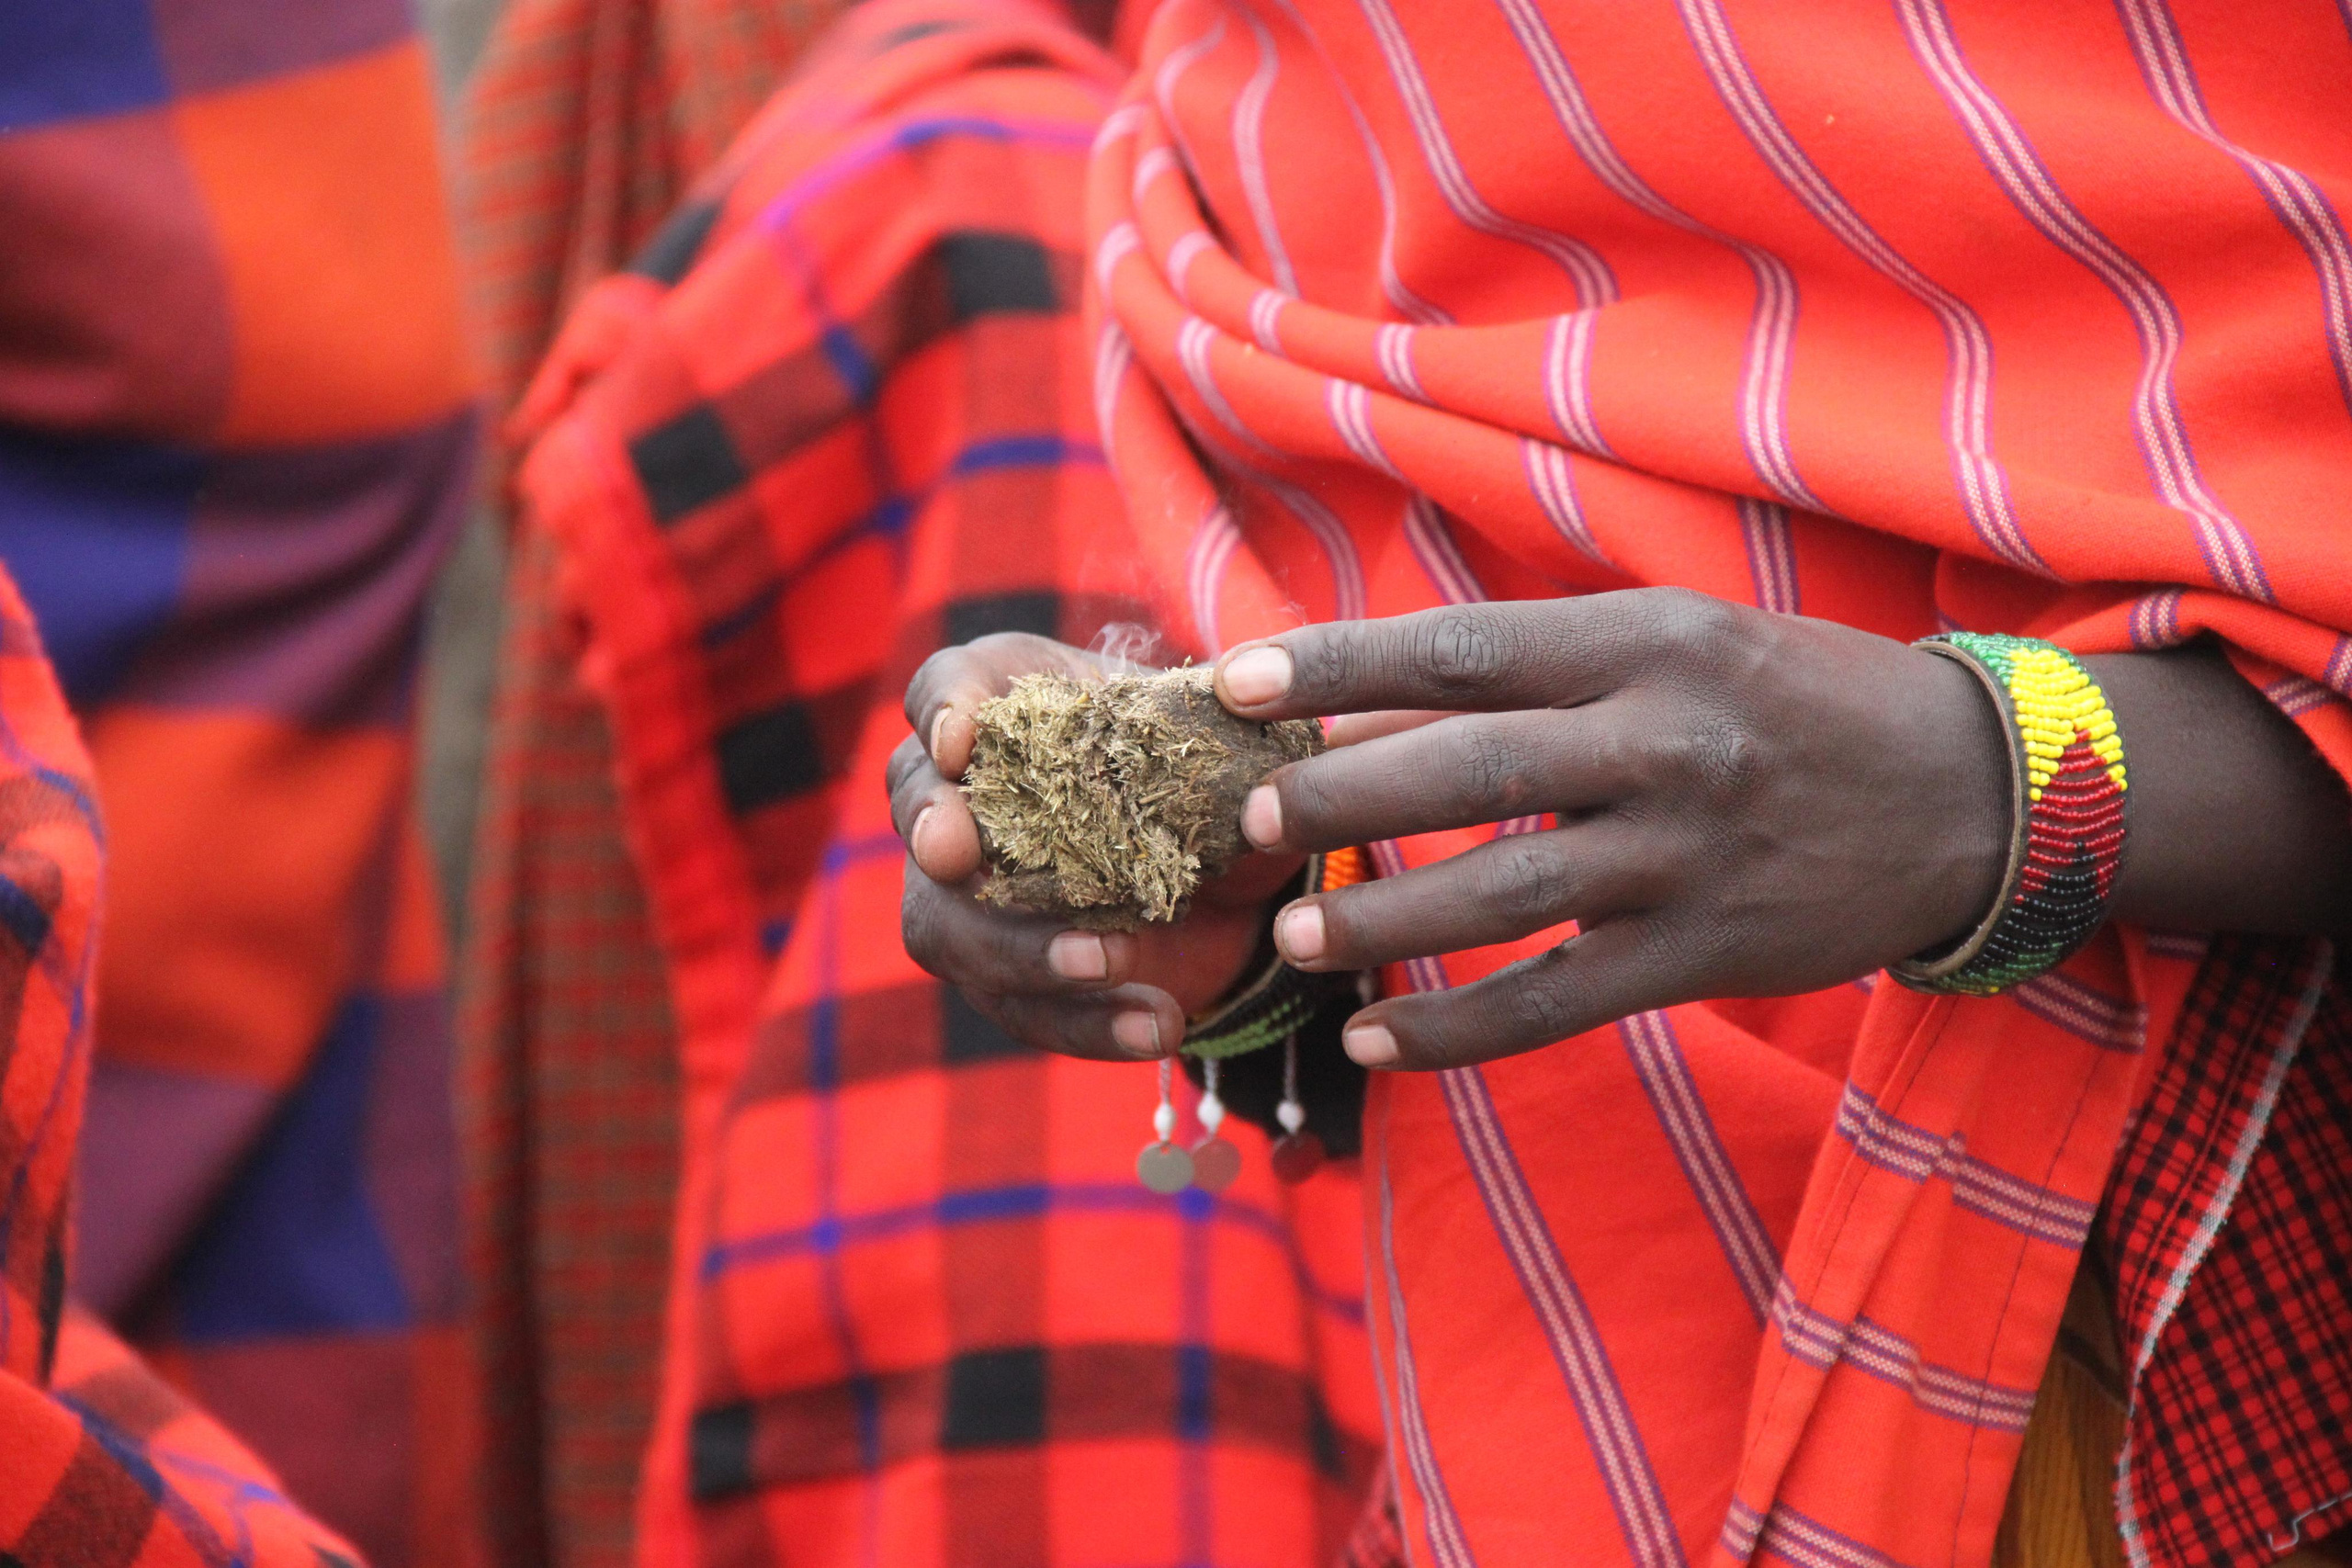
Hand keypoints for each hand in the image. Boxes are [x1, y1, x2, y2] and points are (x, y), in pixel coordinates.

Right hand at [892, 633, 1301, 1059]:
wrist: (1237, 881)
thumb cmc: (1207, 774)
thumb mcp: (1223, 736)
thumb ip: (1226, 716)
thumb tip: (1252, 700)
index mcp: (1012, 710)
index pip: (943, 689)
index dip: (942, 708)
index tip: (962, 740)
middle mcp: (965, 800)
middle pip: (916, 805)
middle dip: (931, 829)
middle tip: (958, 855)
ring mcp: (970, 900)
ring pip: (947, 928)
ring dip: (1022, 949)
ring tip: (1109, 960)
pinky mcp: (1009, 981)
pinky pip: (1024, 1012)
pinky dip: (1089, 1024)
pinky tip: (1156, 1025)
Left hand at [1211, 589, 2012, 1070]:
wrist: (1976, 795)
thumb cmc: (1793, 698)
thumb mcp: (1674, 646)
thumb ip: (1524, 680)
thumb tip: (1354, 722)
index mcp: (1648, 641)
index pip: (1464, 648)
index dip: (1338, 666)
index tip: (1233, 681)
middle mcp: (1667, 740)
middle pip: (1472, 767)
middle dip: (1346, 795)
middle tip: (1254, 821)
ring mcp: (1689, 856)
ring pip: (1506, 891)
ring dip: (1384, 916)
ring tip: (1291, 936)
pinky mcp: (1708, 954)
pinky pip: (1559, 1000)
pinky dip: (1460, 1027)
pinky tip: (1378, 1039)